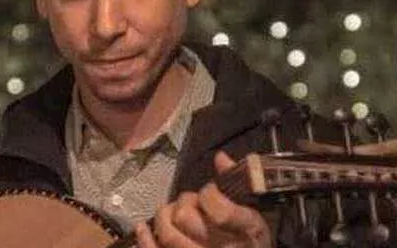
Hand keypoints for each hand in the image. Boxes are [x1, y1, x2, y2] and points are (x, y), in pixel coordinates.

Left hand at [136, 151, 271, 247]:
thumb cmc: (252, 238)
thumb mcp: (254, 210)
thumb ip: (238, 182)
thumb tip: (220, 156)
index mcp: (247, 230)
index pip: (220, 212)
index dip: (209, 194)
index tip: (210, 191)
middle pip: (187, 219)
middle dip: (184, 203)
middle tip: (190, 202)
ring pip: (169, 237)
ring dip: (164, 217)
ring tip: (169, 212)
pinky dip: (146, 240)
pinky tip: (142, 227)